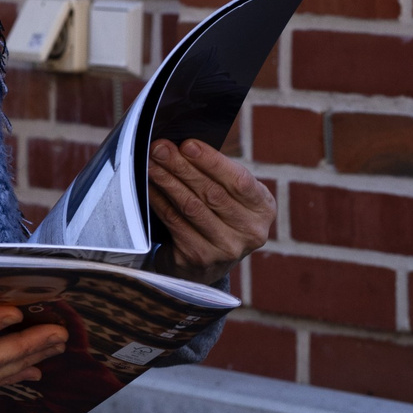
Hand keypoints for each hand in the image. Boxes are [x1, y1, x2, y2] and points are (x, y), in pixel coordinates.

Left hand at [148, 139, 274, 278]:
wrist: (205, 267)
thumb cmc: (217, 217)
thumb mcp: (231, 197)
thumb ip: (217, 174)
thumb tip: (181, 146)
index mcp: (263, 209)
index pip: (240, 180)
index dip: (212, 161)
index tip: (187, 144)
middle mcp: (251, 231)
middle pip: (212, 193)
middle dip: (182, 166)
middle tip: (160, 148)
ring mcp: (226, 248)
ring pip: (191, 206)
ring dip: (167, 181)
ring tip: (151, 164)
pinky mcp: (200, 259)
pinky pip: (175, 222)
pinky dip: (159, 201)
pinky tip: (149, 187)